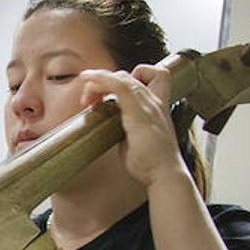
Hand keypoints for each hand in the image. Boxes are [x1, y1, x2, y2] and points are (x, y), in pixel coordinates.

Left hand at [77, 66, 186, 188]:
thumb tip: (110, 130)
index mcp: (156, 107)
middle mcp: (154, 101)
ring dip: (98, 82)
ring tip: (85, 97)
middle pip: (128, 76)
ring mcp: (147, 105)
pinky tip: (88, 81)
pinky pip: (118, 86)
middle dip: (104, 83)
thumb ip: (125, 130)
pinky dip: (101, 80)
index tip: (110, 95)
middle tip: (89, 102)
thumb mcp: (136, 141)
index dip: (130, 77)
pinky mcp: (138, 111)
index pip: (152, 77)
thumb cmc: (151, 163)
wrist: (164, 174)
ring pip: (121, 77)